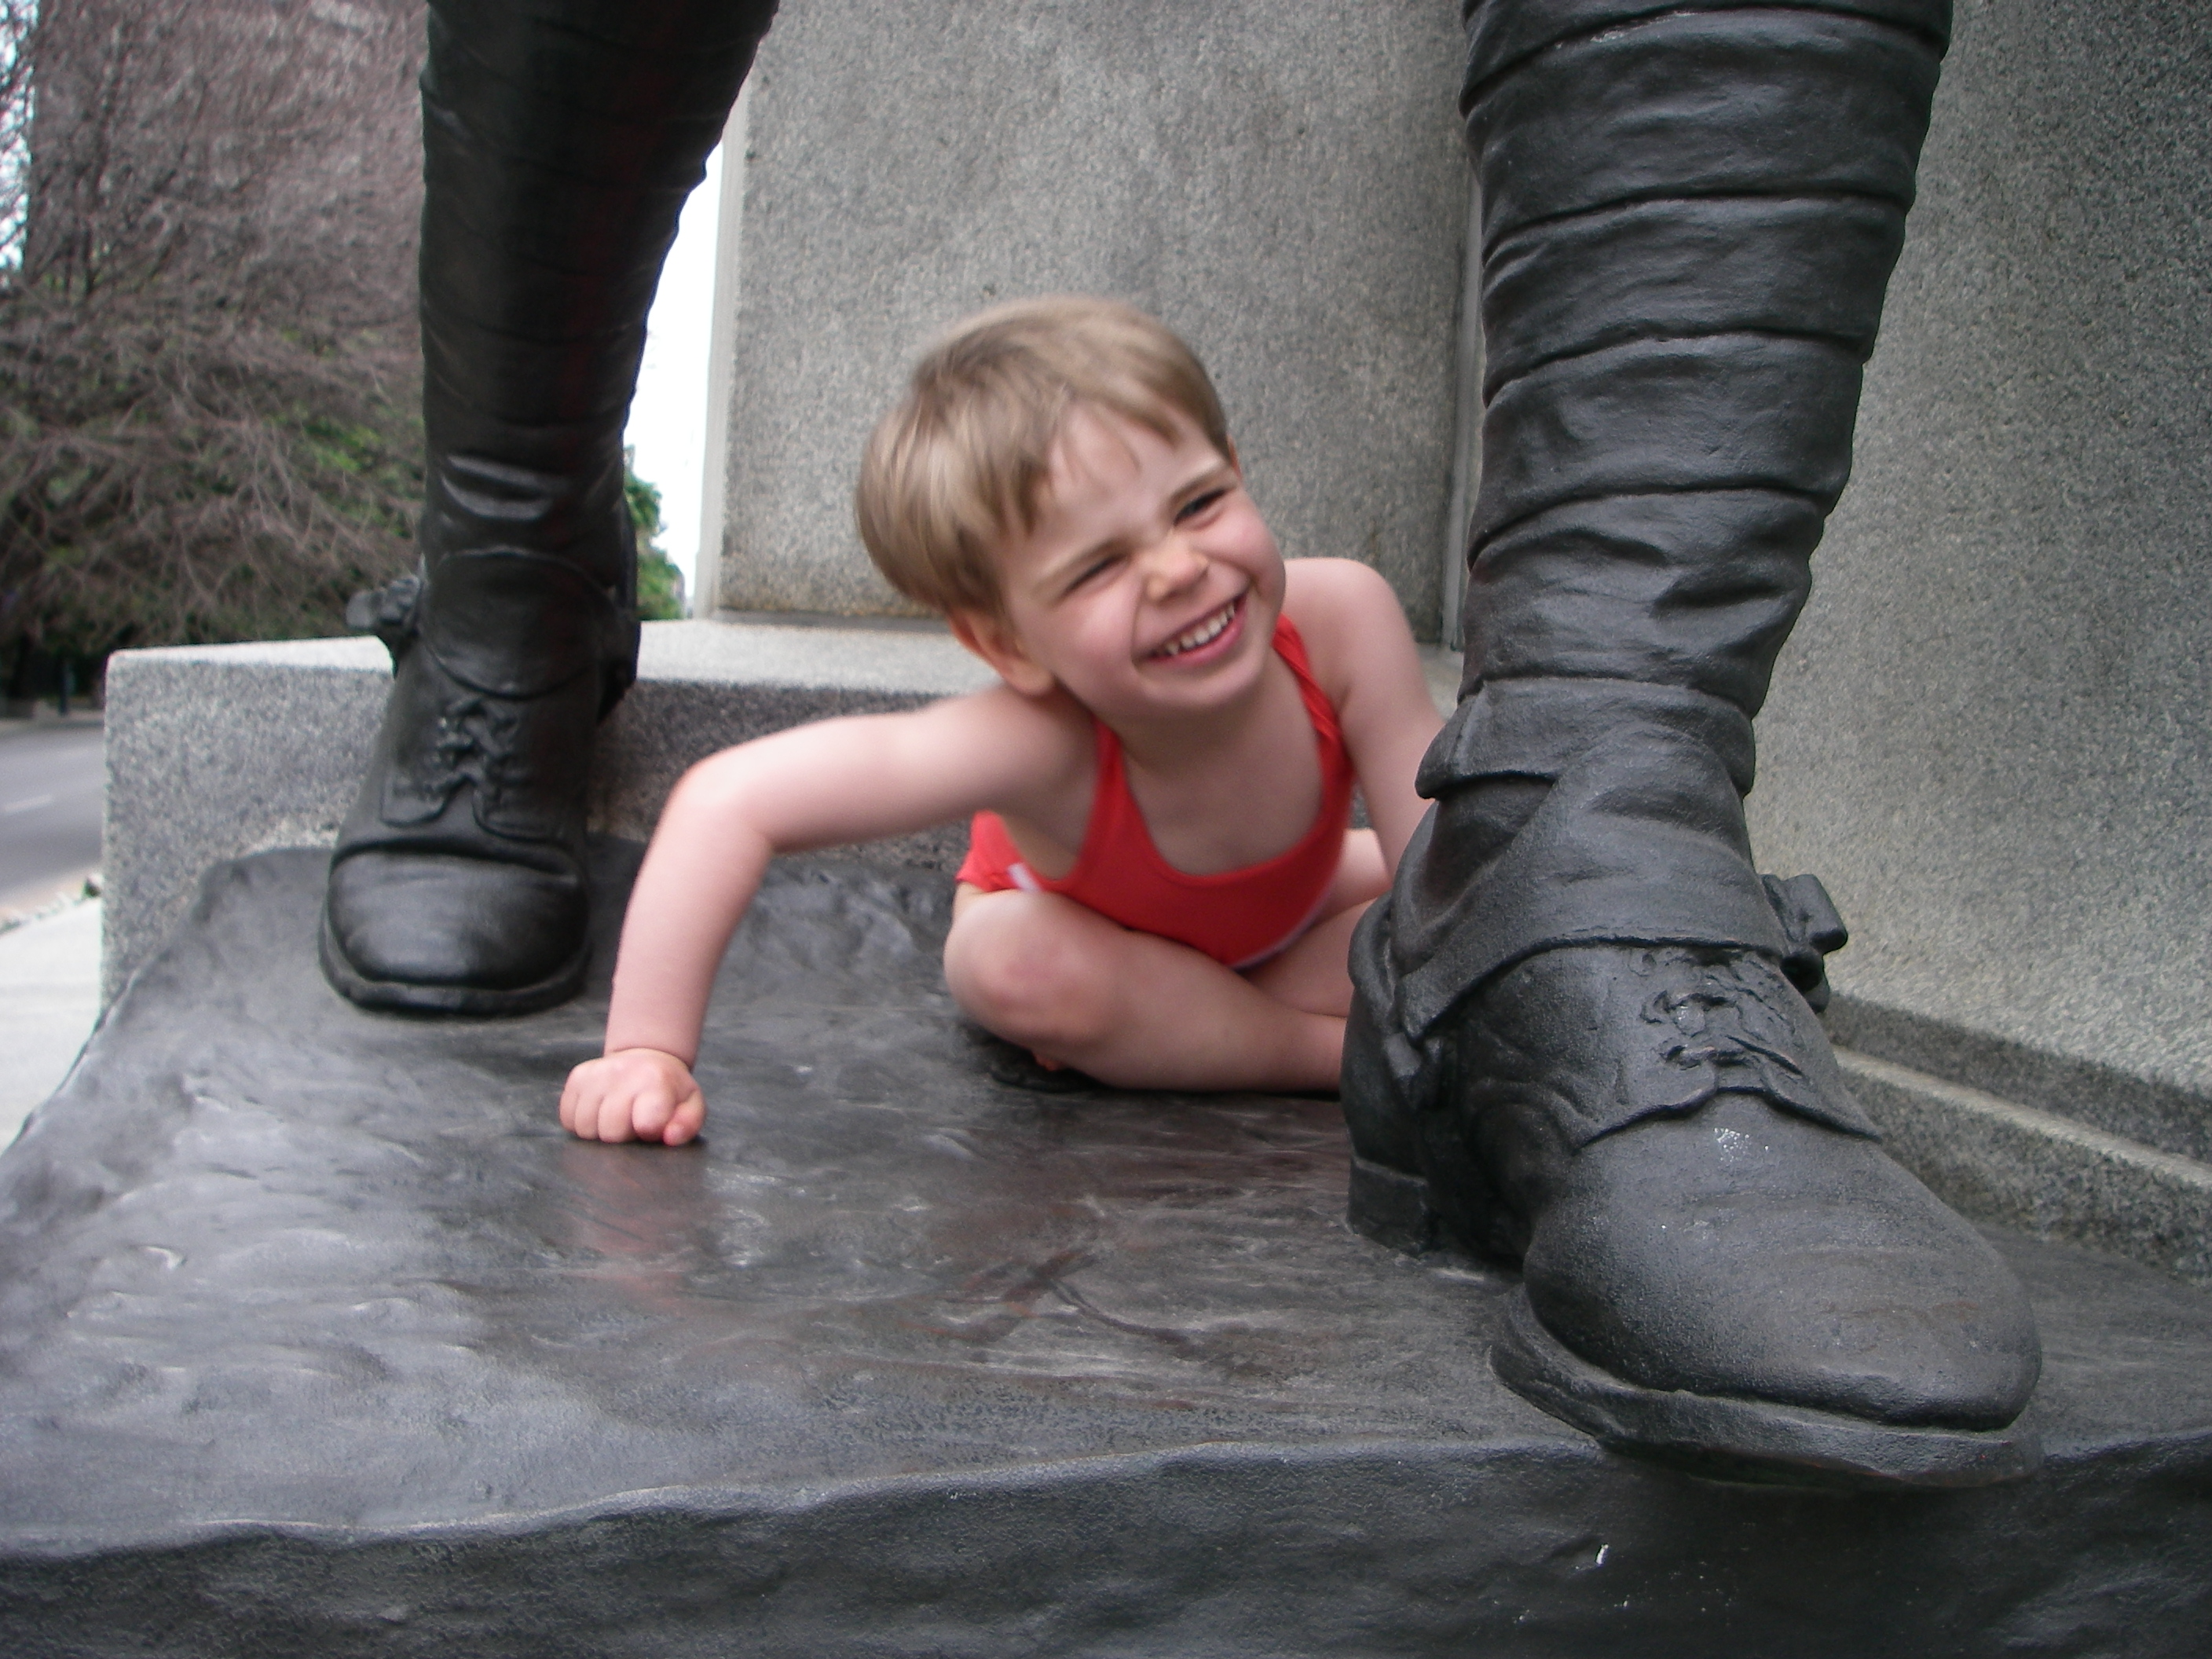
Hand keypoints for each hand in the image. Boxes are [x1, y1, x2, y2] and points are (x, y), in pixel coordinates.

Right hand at [559, 1047, 705, 1144]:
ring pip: (585, 1127)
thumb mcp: (690, 1104)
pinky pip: (568, 1118)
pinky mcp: (577, 1077)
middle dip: (622, 1136)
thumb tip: (669, 1138)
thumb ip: (687, 1124)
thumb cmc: (668, 1092)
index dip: (648, 1132)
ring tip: (616, 1120)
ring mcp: (596, 1074)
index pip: (646, 1123)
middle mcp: (622, 1073)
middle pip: (611, 1131)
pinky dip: (581, 1124)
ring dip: (600, 1132)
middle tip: (632, 1125)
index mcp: (655, 1080)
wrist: (645, 1059)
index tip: (651, 1127)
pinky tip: (599, 1114)